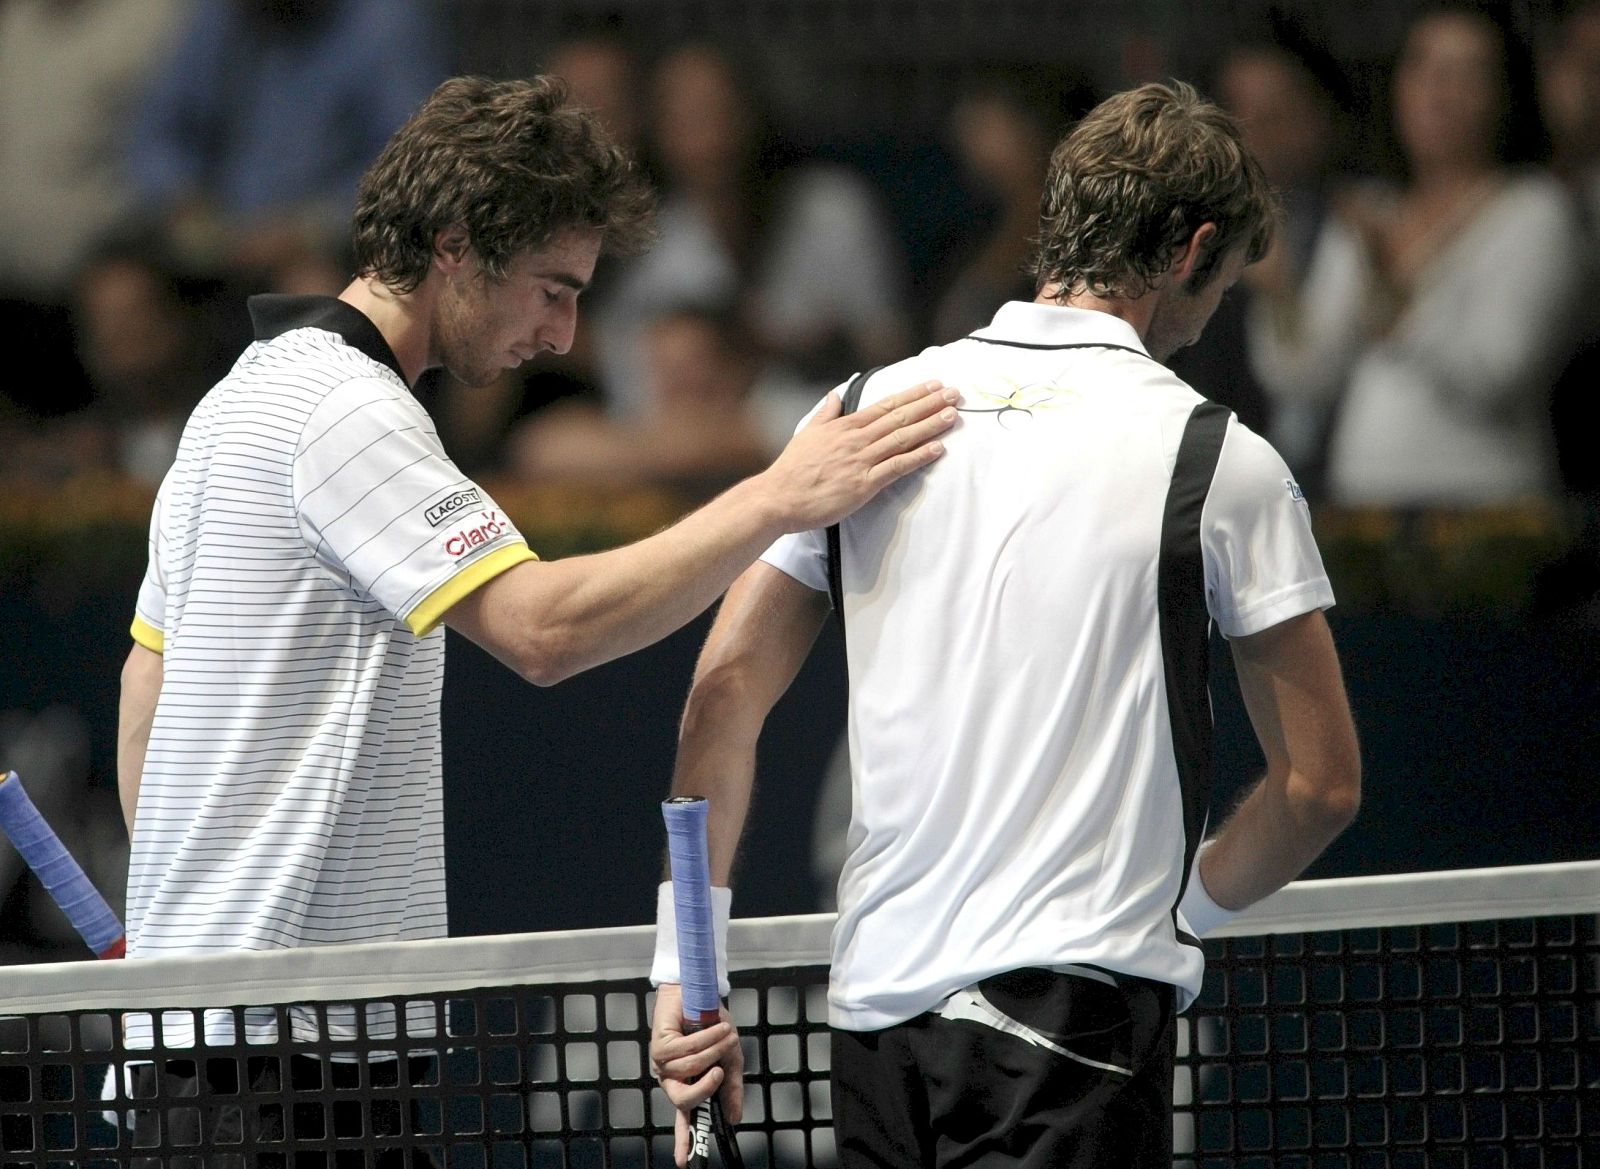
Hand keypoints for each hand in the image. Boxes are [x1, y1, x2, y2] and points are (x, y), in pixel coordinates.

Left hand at [651, 983, 743, 1167]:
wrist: (698, 993)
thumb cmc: (711, 1025)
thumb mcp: (729, 1058)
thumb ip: (731, 1087)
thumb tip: (734, 1118)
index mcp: (687, 1085)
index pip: (684, 1119)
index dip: (683, 1142)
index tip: (683, 1164)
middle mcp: (672, 1078)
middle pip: (683, 1100)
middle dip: (704, 1088)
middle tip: (720, 1073)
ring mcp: (662, 1063)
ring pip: (689, 1069)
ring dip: (713, 1049)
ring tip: (724, 1033)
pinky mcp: (659, 1044)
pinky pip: (686, 1048)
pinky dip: (706, 1037)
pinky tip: (716, 1026)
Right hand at [759, 381, 958, 531]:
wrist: (779, 497)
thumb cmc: (792, 469)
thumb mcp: (808, 433)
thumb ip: (826, 413)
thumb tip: (834, 396)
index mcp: (845, 426)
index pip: (886, 405)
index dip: (913, 394)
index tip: (934, 385)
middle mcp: (857, 439)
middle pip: (900, 417)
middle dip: (930, 404)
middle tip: (954, 394)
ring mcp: (862, 461)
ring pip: (902, 438)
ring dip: (930, 425)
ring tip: (952, 415)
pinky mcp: (864, 484)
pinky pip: (896, 468)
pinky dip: (918, 457)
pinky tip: (936, 449)